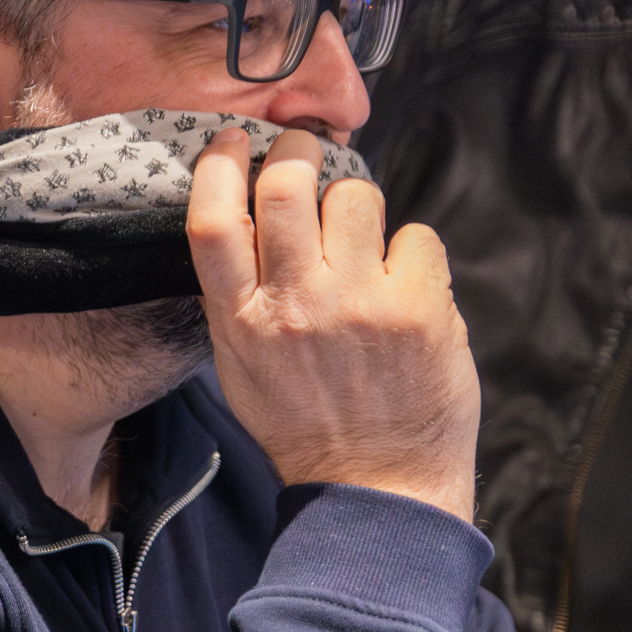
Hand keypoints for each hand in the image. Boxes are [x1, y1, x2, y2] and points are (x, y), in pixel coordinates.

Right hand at [186, 127, 479, 521]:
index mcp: (242, 322)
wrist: (379, 490)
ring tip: (364, 245)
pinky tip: (406, 290)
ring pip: (357, 195)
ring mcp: (360, 304)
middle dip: (299, 152)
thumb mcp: (243, 369)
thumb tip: (243, 222)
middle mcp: (296, 306)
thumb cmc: (308, 428)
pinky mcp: (418, 308)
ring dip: (360, 207)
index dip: (221, 164)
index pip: (213, 220)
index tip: (235, 142)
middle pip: (286, 184)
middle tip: (308, 154)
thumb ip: (236, 299)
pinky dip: (412, 254)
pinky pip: (416, 236)